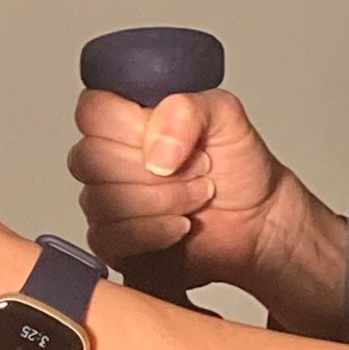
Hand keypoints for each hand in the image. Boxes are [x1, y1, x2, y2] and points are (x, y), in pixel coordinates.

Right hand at [68, 87, 298, 297]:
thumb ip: (186, 109)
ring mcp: (104, 198)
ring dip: (161, 201)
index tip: (166, 137)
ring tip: (197, 195)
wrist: (258, 220)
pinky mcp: (111, 240)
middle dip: (155, 171)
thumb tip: (154, 149)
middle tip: (198, 169)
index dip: (128, 127)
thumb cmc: (238, 166)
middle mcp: (107, 155)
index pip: (92, 112)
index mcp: (123, 116)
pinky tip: (180, 225)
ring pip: (101, 200)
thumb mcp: (225, 116)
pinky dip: (152, 232)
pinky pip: (108, 237)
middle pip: (90, 159)